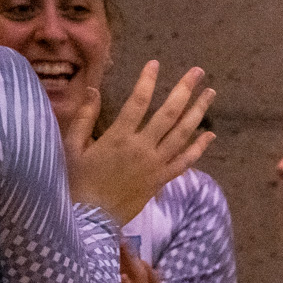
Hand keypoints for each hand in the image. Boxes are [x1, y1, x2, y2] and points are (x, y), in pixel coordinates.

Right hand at [65, 62, 215, 225]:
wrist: (89, 219)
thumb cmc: (76, 182)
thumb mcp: (72, 147)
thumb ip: (83, 117)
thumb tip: (93, 90)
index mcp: (118, 137)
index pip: (138, 102)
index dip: (147, 81)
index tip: (155, 63)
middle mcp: (142, 148)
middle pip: (169, 114)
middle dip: (185, 90)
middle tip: (198, 72)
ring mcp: (155, 165)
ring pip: (183, 134)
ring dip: (198, 112)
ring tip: (210, 94)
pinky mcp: (161, 180)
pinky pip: (185, 161)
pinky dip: (199, 148)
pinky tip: (210, 134)